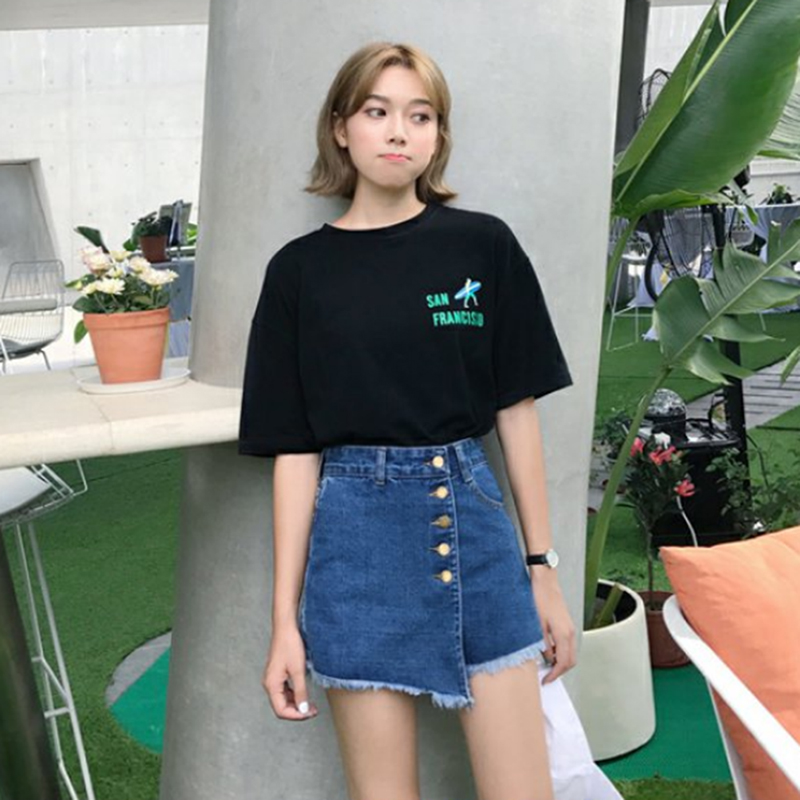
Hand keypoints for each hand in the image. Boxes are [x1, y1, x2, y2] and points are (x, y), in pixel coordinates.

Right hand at [262, 623, 318, 720]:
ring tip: (310, 704)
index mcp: (271, 685)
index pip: (281, 710)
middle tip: (312, 710)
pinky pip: (284, 690)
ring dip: (296, 704)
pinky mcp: (277, 673)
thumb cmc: (290, 645)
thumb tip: (303, 709)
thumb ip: (300, 692)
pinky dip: (294, 695)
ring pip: (283, 699)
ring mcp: (273, 678)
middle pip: (281, 706)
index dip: (296, 715)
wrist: (286, 627)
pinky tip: (303, 693)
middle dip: (297, 711)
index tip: (309, 714)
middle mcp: (269, 683)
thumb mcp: (298, 670)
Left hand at [530, 568, 576, 683]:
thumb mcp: (536, 625)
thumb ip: (543, 645)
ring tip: (546, 664)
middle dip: (560, 671)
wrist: (544, 580)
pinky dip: (560, 651)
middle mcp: (570, 632)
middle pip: (571, 660)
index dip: (555, 674)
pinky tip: (548, 650)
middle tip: (547, 676)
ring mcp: (570, 627)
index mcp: (564, 634)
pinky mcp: (566, 623)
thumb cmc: (539, 598)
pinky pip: (567, 643)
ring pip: (570, 652)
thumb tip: (546, 659)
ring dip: (560, 661)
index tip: (546, 680)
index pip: (563, 663)